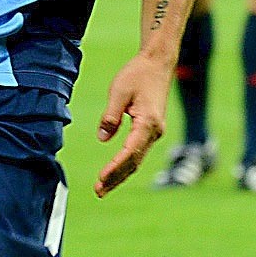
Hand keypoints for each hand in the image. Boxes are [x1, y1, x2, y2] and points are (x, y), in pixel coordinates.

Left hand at [94, 50, 172, 196]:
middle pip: (134, 161)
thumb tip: (103, 139)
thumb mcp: (119, 91)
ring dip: (120, 175)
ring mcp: (155, 133)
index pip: (130, 151)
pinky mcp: (151, 131)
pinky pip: (138, 153)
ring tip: (102, 188)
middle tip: (98, 191)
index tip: (101, 178)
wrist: (157, 65)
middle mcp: (155, 131)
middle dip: (116, 178)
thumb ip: (110, 116)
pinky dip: (126, 165)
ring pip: (137, 160)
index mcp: (148, 122)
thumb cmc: (138, 75)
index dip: (115, 167)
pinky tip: (114, 173)